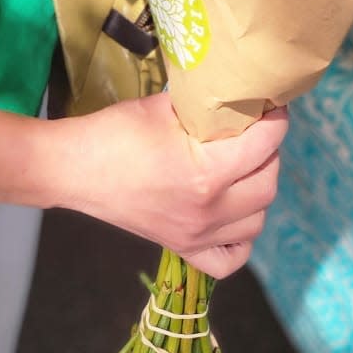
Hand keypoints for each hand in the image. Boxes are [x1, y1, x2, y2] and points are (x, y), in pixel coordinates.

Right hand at [59, 95, 288, 279]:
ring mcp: (197, 236)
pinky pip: (230, 258)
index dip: (276, 120)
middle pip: (268, 184)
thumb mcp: (166, 107)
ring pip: (256, 220)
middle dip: (269, 153)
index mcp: (207, 173)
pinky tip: (232, 213)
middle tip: (254, 132)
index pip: (265, 145)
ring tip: (243, 166)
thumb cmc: (116, 132)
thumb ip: (207, 105)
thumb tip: (238, 94)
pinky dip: (240, 238)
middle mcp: (209, 211)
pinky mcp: (183, 248)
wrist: (75, 169)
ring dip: (258, 190)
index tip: (272, 106)